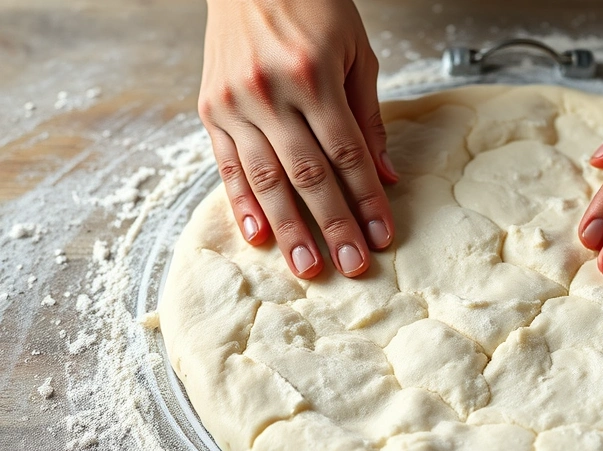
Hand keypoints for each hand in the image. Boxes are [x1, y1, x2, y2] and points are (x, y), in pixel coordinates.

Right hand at [199, 0, 397, 278]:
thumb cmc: (314, 6)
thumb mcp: (356, 52)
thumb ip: (369, 116)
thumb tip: (385, 175)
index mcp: (312, 75)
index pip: (346, 153)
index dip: (366, 199)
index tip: (382, 236)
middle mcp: (269, 91)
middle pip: (308, 174)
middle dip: (334, 225)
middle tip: (351, 266)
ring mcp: (234, 101)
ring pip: (266, 179)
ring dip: (289, 228)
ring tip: (307, 266)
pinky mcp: (210, 108)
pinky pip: (228, 165)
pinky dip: (243, 203)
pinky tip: (259, 235)